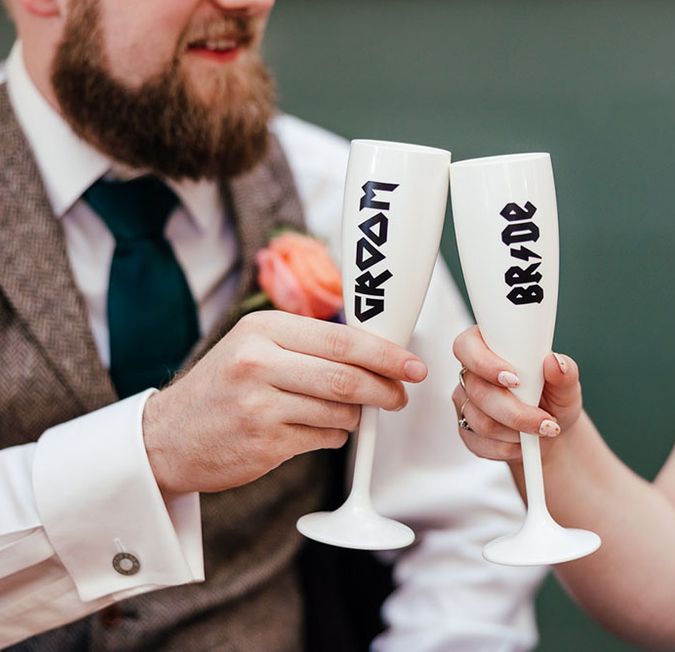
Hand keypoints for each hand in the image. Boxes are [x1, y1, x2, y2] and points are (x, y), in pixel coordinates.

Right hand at [143, 311, 427, 493]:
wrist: (166, 437)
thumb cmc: (221, 388)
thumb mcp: (252, 347)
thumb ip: (307, 345)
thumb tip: (373, 353)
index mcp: (261, 330)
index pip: (341, 340)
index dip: (384, 353)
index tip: (410, 363)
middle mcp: (258, 363)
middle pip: (346, 376)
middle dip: (385, 388)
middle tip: (400, 395)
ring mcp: (260, 405)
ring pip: (340, 412)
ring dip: (355, 416)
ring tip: (345, 414)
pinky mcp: (265, 443)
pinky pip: (324, 439)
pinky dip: (334, 436)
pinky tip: (317, 430)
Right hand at [451, 325, 581, 462]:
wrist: (548, 431)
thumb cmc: (552, 398)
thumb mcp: (566, 384)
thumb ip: (564, 371)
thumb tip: (556, 362)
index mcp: (488, 348)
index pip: (467, 346)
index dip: (484, 362)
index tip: (515, 379)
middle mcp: (471, 374)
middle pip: (477, 390)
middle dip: (514, 411)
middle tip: (544, 421)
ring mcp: (465, 402)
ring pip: (480, 420)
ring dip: (515, 431)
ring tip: (538, 430)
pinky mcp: (465, 430)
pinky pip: (479, 442)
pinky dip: (507, 447)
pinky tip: (522, 443)